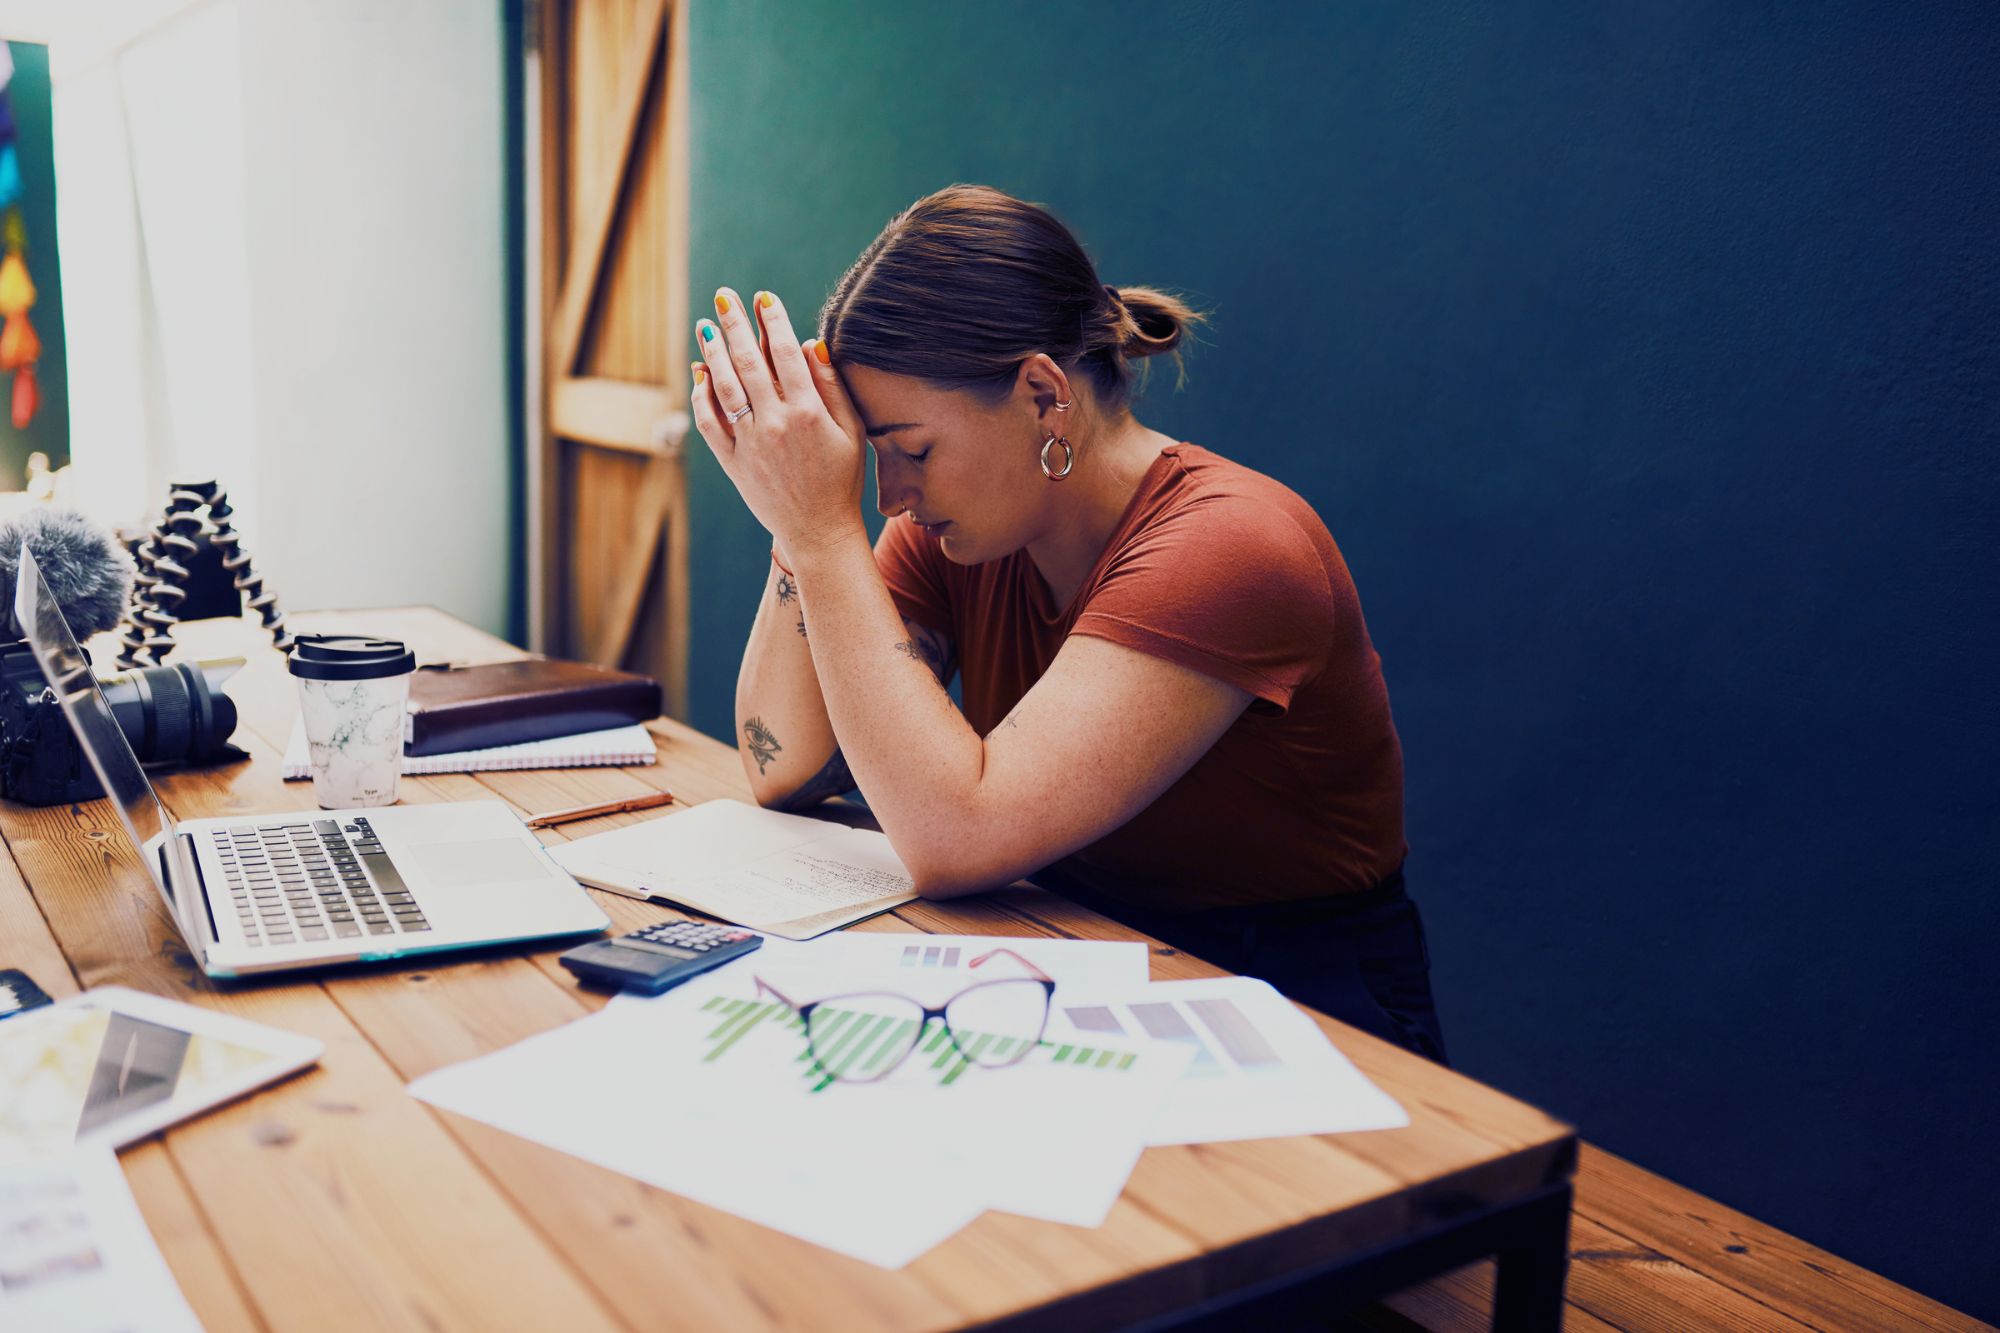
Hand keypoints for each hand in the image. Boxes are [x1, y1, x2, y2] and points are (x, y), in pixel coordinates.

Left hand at [690, 287, 868, 558]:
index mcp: (808, 413)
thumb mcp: (851, 431)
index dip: (773, 320)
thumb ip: (831, 386)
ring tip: (706, 326)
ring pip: (724, 387)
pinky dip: (701, 396)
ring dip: (712, 352)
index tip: (763, 297)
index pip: (785, 353)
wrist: (818, 531)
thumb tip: (810, 344)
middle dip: (735, 324)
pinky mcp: (733, 463)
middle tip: (724, 297)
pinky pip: (709, 423)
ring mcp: (751, 444)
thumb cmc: (840, 478)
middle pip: (748, 362)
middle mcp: (776, 424)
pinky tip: (700, 375)